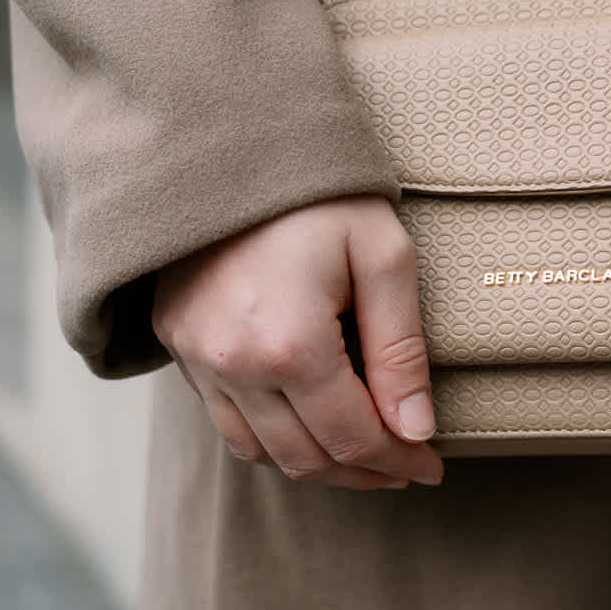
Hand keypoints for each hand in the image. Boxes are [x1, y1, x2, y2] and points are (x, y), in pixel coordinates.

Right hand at [152, 195, 442, 488]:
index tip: (433, 465)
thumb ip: (400, 347)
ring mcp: (196, 358)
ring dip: (316, 464)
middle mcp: (233, 364)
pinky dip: (270, 438)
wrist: (232, 138)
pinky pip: (225, 419)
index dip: (400, 459)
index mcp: (290, 343)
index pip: (353, 436)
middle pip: (306, 458)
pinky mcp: (177, 343)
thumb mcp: (382, 253)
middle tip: (406, 466)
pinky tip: (308, 423)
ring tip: (365, 455)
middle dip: (363, 472)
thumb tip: (416, 429)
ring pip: (260, 451)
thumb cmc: (320, 190)